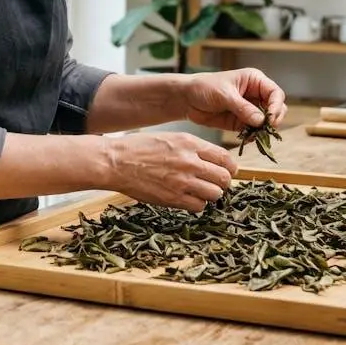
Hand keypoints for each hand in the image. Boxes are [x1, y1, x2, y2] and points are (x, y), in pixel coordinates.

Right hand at [103, 131, 238, 211]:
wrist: (116, 162)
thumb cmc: (139, 148)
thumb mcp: (170, 138)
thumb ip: (192, 148)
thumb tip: (211, 160)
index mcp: (190, 144)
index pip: (225, 158)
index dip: (229, 167)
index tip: (226, 171)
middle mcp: (190, 162)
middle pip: (224, 178)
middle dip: (222, 182)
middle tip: (214, 183)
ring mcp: (182, 182)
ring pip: (215, 194)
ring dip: (211, 194)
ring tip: (200, 192)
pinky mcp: (173, 198)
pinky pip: (199, 206)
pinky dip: (197, 204)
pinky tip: (188, 198)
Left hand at [180, 68, 286, 131]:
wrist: (187, 99)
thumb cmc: (204, 87)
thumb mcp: (224, 95)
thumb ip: (243, 107)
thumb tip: (261, 120)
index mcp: (255, 81)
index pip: (275, 93)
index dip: (276, 106)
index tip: (270, 119)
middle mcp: (256, 95)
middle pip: (276, 109)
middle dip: (273, 120)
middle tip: (264, 129)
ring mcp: (250, 110)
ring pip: (266, 122)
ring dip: (263, 130)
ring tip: (254, 135)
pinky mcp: (241, 123)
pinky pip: (254, 131)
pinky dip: (253, 136)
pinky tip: (246, 138)